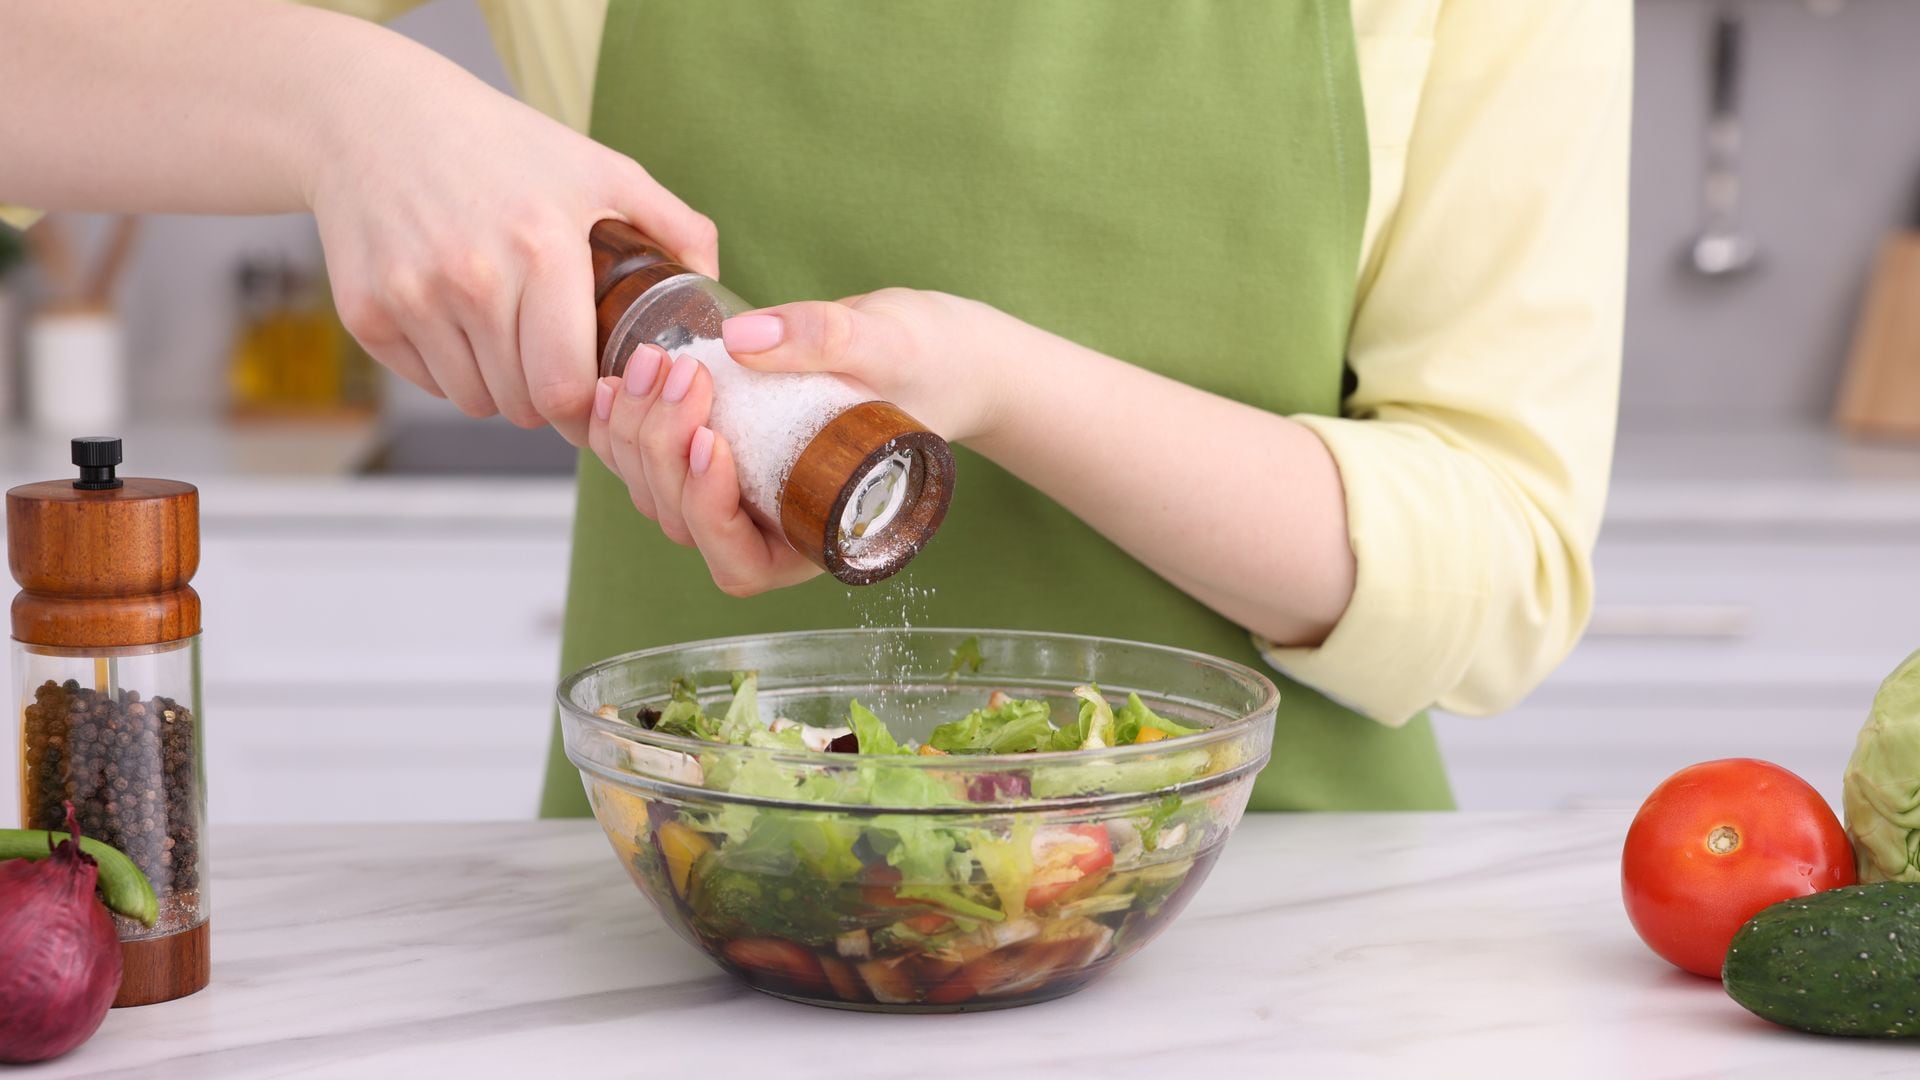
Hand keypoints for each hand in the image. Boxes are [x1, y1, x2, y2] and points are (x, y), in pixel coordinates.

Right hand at [308, 58, 716, 445]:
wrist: (378, 118)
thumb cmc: (501, 147)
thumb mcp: (597, 168)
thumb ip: (672, 224)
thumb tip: (716, 284)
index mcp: (541, 247)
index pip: (567, 386)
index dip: (589, 406)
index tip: (601, 393)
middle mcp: (471, 277)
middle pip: (524, 404)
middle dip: (549, 397)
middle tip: (558, 361)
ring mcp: (412, 298)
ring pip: (476, 401)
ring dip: (501, 386)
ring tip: (511, 335)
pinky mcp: (366, 314)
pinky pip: (430, 384)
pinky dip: (451, 369)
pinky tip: (460, 320)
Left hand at [585, 288, 1009, 596]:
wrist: (936, 350)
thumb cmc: (933, 362)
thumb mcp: (891, 344)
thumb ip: (825, 337)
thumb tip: (743, 339)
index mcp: (818, 535)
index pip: (742, 560)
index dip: (710, 512)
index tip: (713, 440)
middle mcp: (772, 528)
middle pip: (684, 522)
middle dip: (664, 451)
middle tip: (680, 372)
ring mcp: (739, 495)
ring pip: (657, 494)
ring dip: (637, 435)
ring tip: (651, 362)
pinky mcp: (719, 455)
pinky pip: (652, 460)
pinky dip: (626, 425)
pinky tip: (618, 379)